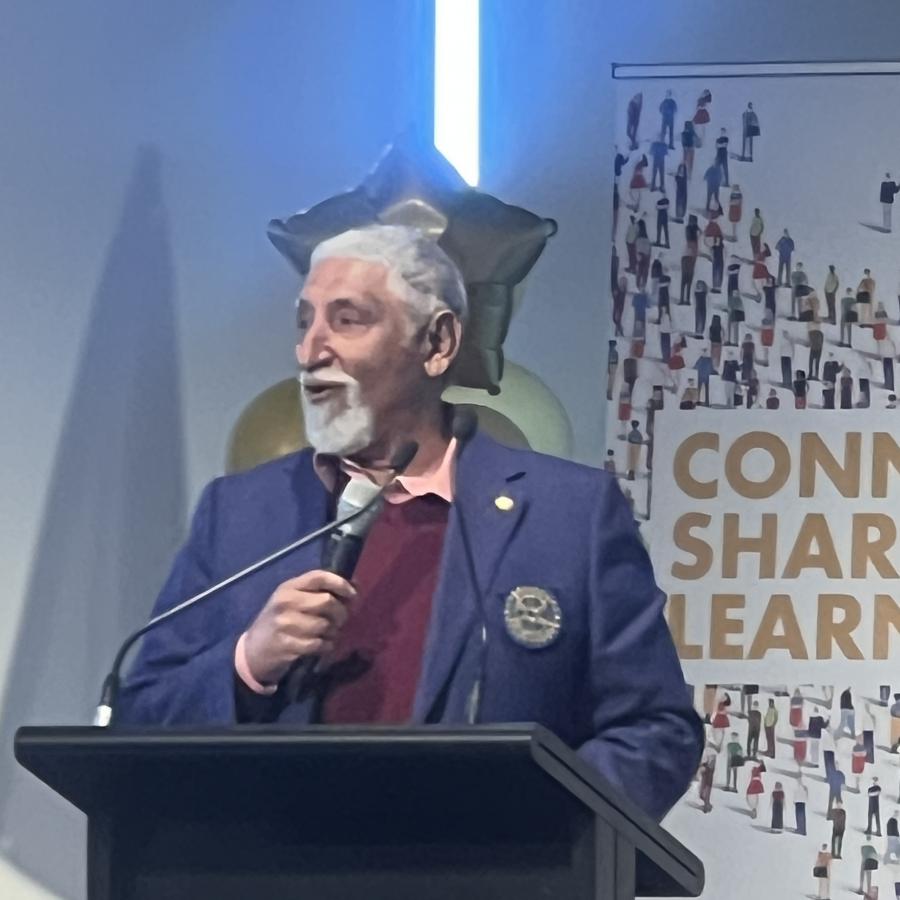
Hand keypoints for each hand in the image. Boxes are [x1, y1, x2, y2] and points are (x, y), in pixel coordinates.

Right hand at [242, 570, 356, 684]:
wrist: (253, 651)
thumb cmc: (279, 621)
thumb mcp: (292, 601)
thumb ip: (318, 592)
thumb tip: (355, 586)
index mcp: (288, 588)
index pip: (318, 576)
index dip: (340, 583)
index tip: (352, 594)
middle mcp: (286, 602)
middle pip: (327, 601)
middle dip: (341, 612)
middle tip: (341, 619)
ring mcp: (286, 624)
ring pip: (326, 625)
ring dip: (334, 631)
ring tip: (330, 633)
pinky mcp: (288, 645)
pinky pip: (320, 644)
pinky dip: (327, 646)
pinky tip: (323, 645)